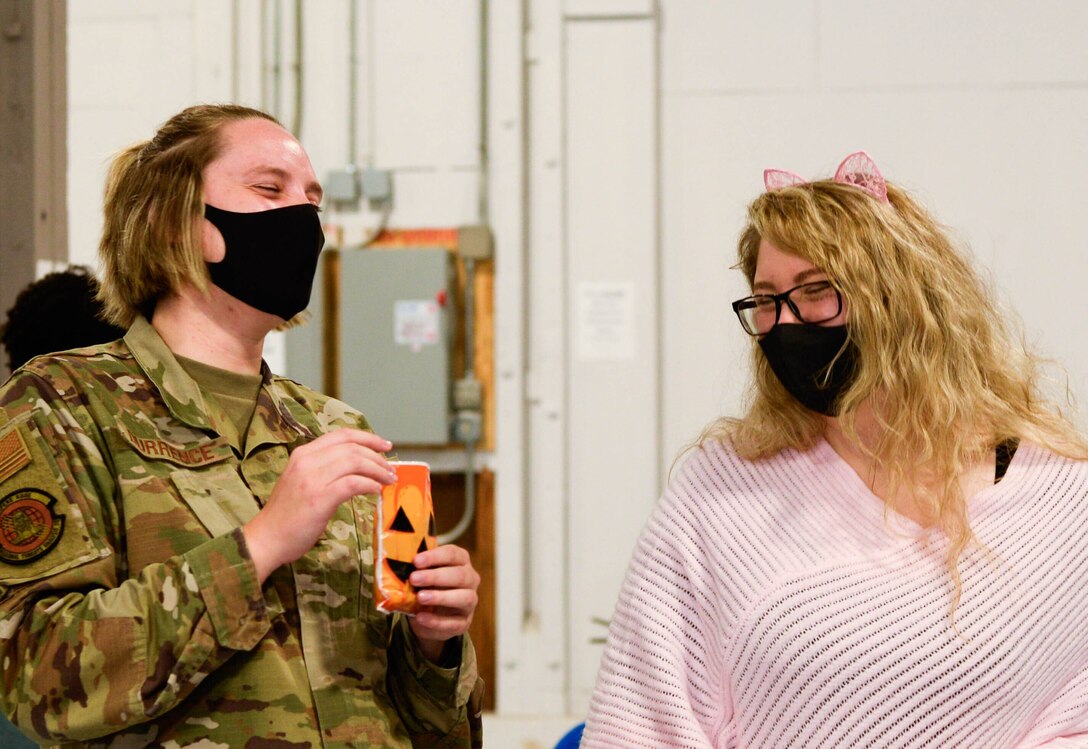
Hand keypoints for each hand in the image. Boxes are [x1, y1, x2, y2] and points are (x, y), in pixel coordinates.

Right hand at [243, 429, 394, 580]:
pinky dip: (370, 484)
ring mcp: (313, 479)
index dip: (367, 437)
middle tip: (391, 469)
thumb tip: (357, 469)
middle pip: (352, 447)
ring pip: (355, 462)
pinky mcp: (320, 498)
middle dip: (377, 456)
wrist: (266, 539)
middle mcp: (307, 461)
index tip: (385, 445)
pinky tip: (376, 491)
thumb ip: (323, 471)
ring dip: (378, 470)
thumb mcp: (302, 482)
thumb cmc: (286, 515)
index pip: (341, 435)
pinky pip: (353, 483)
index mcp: (303, 454)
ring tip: (389, 480)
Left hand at [407, 544, 479, 661]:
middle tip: (414, 578)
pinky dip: (436, 621)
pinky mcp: (464, 622)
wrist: (429, 617)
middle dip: (436, 576)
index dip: (435, 556)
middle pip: (460, 575)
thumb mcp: (422, 574)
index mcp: (461, 562)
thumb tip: (395, 563)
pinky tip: (420, 617)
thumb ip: (415, 569)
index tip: (416, 561)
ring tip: (420, 597)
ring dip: (441, 597)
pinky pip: (454, 622)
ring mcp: (470, 602)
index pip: (454, 554)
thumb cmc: (426, 587)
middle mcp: (470, 579)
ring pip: (465, 598)